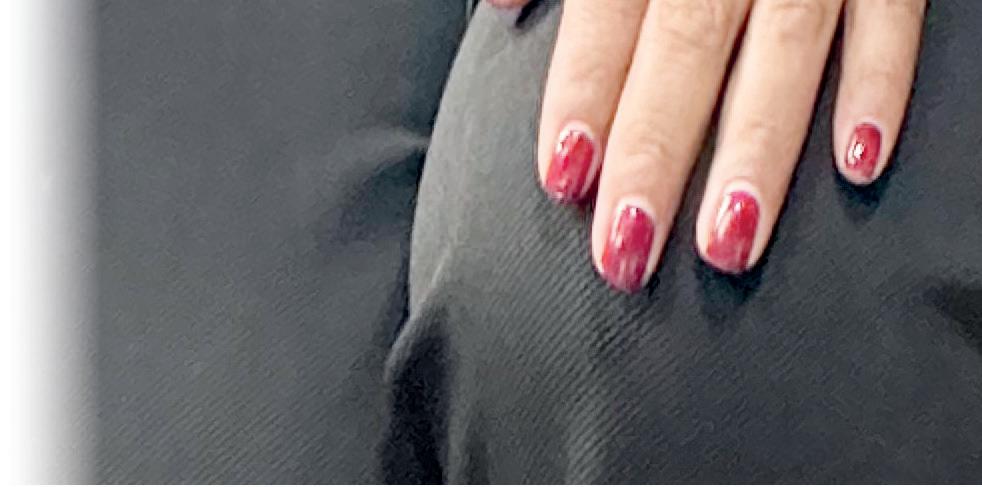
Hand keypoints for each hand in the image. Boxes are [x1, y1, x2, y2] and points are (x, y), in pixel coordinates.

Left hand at [490, 0, 924, 291]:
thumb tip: (499, 5)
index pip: (608, 19)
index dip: (584, 98)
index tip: (564, 178)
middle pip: (687, 52)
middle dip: (657, 154)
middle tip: (627, 249)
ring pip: (785, 51)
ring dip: (757, 150)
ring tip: (727, 243)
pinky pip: (892, 14)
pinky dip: (881, 82)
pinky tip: (859, 160)